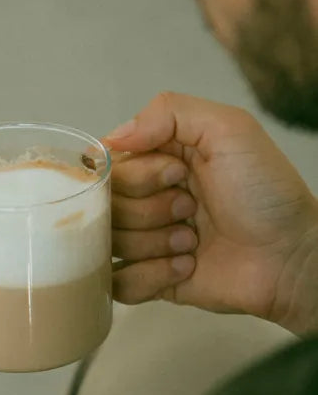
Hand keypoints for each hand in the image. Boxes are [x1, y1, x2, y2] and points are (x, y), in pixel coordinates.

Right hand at [105, 92, 317, 334]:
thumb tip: (110, 138)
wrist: (292, 256)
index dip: (136, 174)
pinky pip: (117, 282)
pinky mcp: (149, 281)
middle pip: (103, 206)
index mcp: (156, 161)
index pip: (108, 166)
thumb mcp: (229, 129)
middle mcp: (144, 199)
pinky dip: (150, 276)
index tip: (178, 175)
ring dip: (155, 242)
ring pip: (108, 243)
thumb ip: (169, 112)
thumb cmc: (265, 191)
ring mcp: (143, 242)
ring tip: (193, 241)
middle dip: (150, 209)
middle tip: (191, 209)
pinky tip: (185, 269)